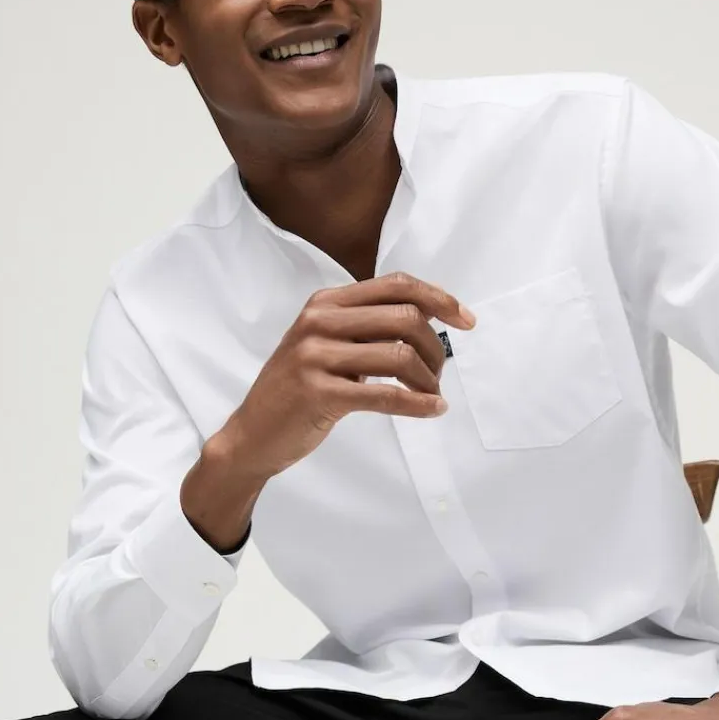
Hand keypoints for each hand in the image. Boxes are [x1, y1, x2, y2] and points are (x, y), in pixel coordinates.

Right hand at [220, 271, 475, 479]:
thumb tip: (427, 316)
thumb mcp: (325, 344)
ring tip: (431, 395)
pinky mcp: (319, 393)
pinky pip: (385, 394)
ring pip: (400, 355)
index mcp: (325, 303)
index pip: (396, 285)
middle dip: (436, 348)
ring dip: (428, 379)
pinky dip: (417, 403)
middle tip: (439, 374)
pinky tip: (431, 410)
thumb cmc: (297, 391)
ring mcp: (315, 356)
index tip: (466, 320)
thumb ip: (365, 326)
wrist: (252, 434)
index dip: (439, 298)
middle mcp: (318, 321)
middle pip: (405, 318)